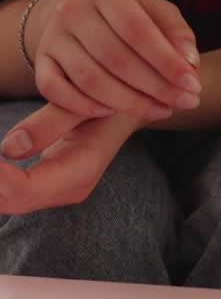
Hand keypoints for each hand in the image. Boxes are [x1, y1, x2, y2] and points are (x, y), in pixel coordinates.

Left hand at [0, 104, 139, 213]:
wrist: (130, 107)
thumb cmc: (112, 98)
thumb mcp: (86, 101)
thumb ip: (50, 122)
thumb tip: (9, 147)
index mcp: (80, 171)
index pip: (24, 188)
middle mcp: (67, 188)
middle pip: (10, 200)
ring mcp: (56, 188)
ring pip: (8, 199)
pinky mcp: (46, 182)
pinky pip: (12, 190)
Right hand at [23, 0, 201, 121]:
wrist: (77, 8)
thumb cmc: (125, 12)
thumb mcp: (153, 8)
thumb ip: (176, 31)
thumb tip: (190, 63)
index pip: (138, 30)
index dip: (167, 61)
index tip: (193, 84)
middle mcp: (72, 8)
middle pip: (116, 59)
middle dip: (155, 87)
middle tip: (185, 102)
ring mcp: (52, 35)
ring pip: (90, 80)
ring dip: (128, 103)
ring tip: (161, 110)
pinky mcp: (41, 60)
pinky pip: (55, 91)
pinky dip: (83, 107)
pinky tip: (112, 112)